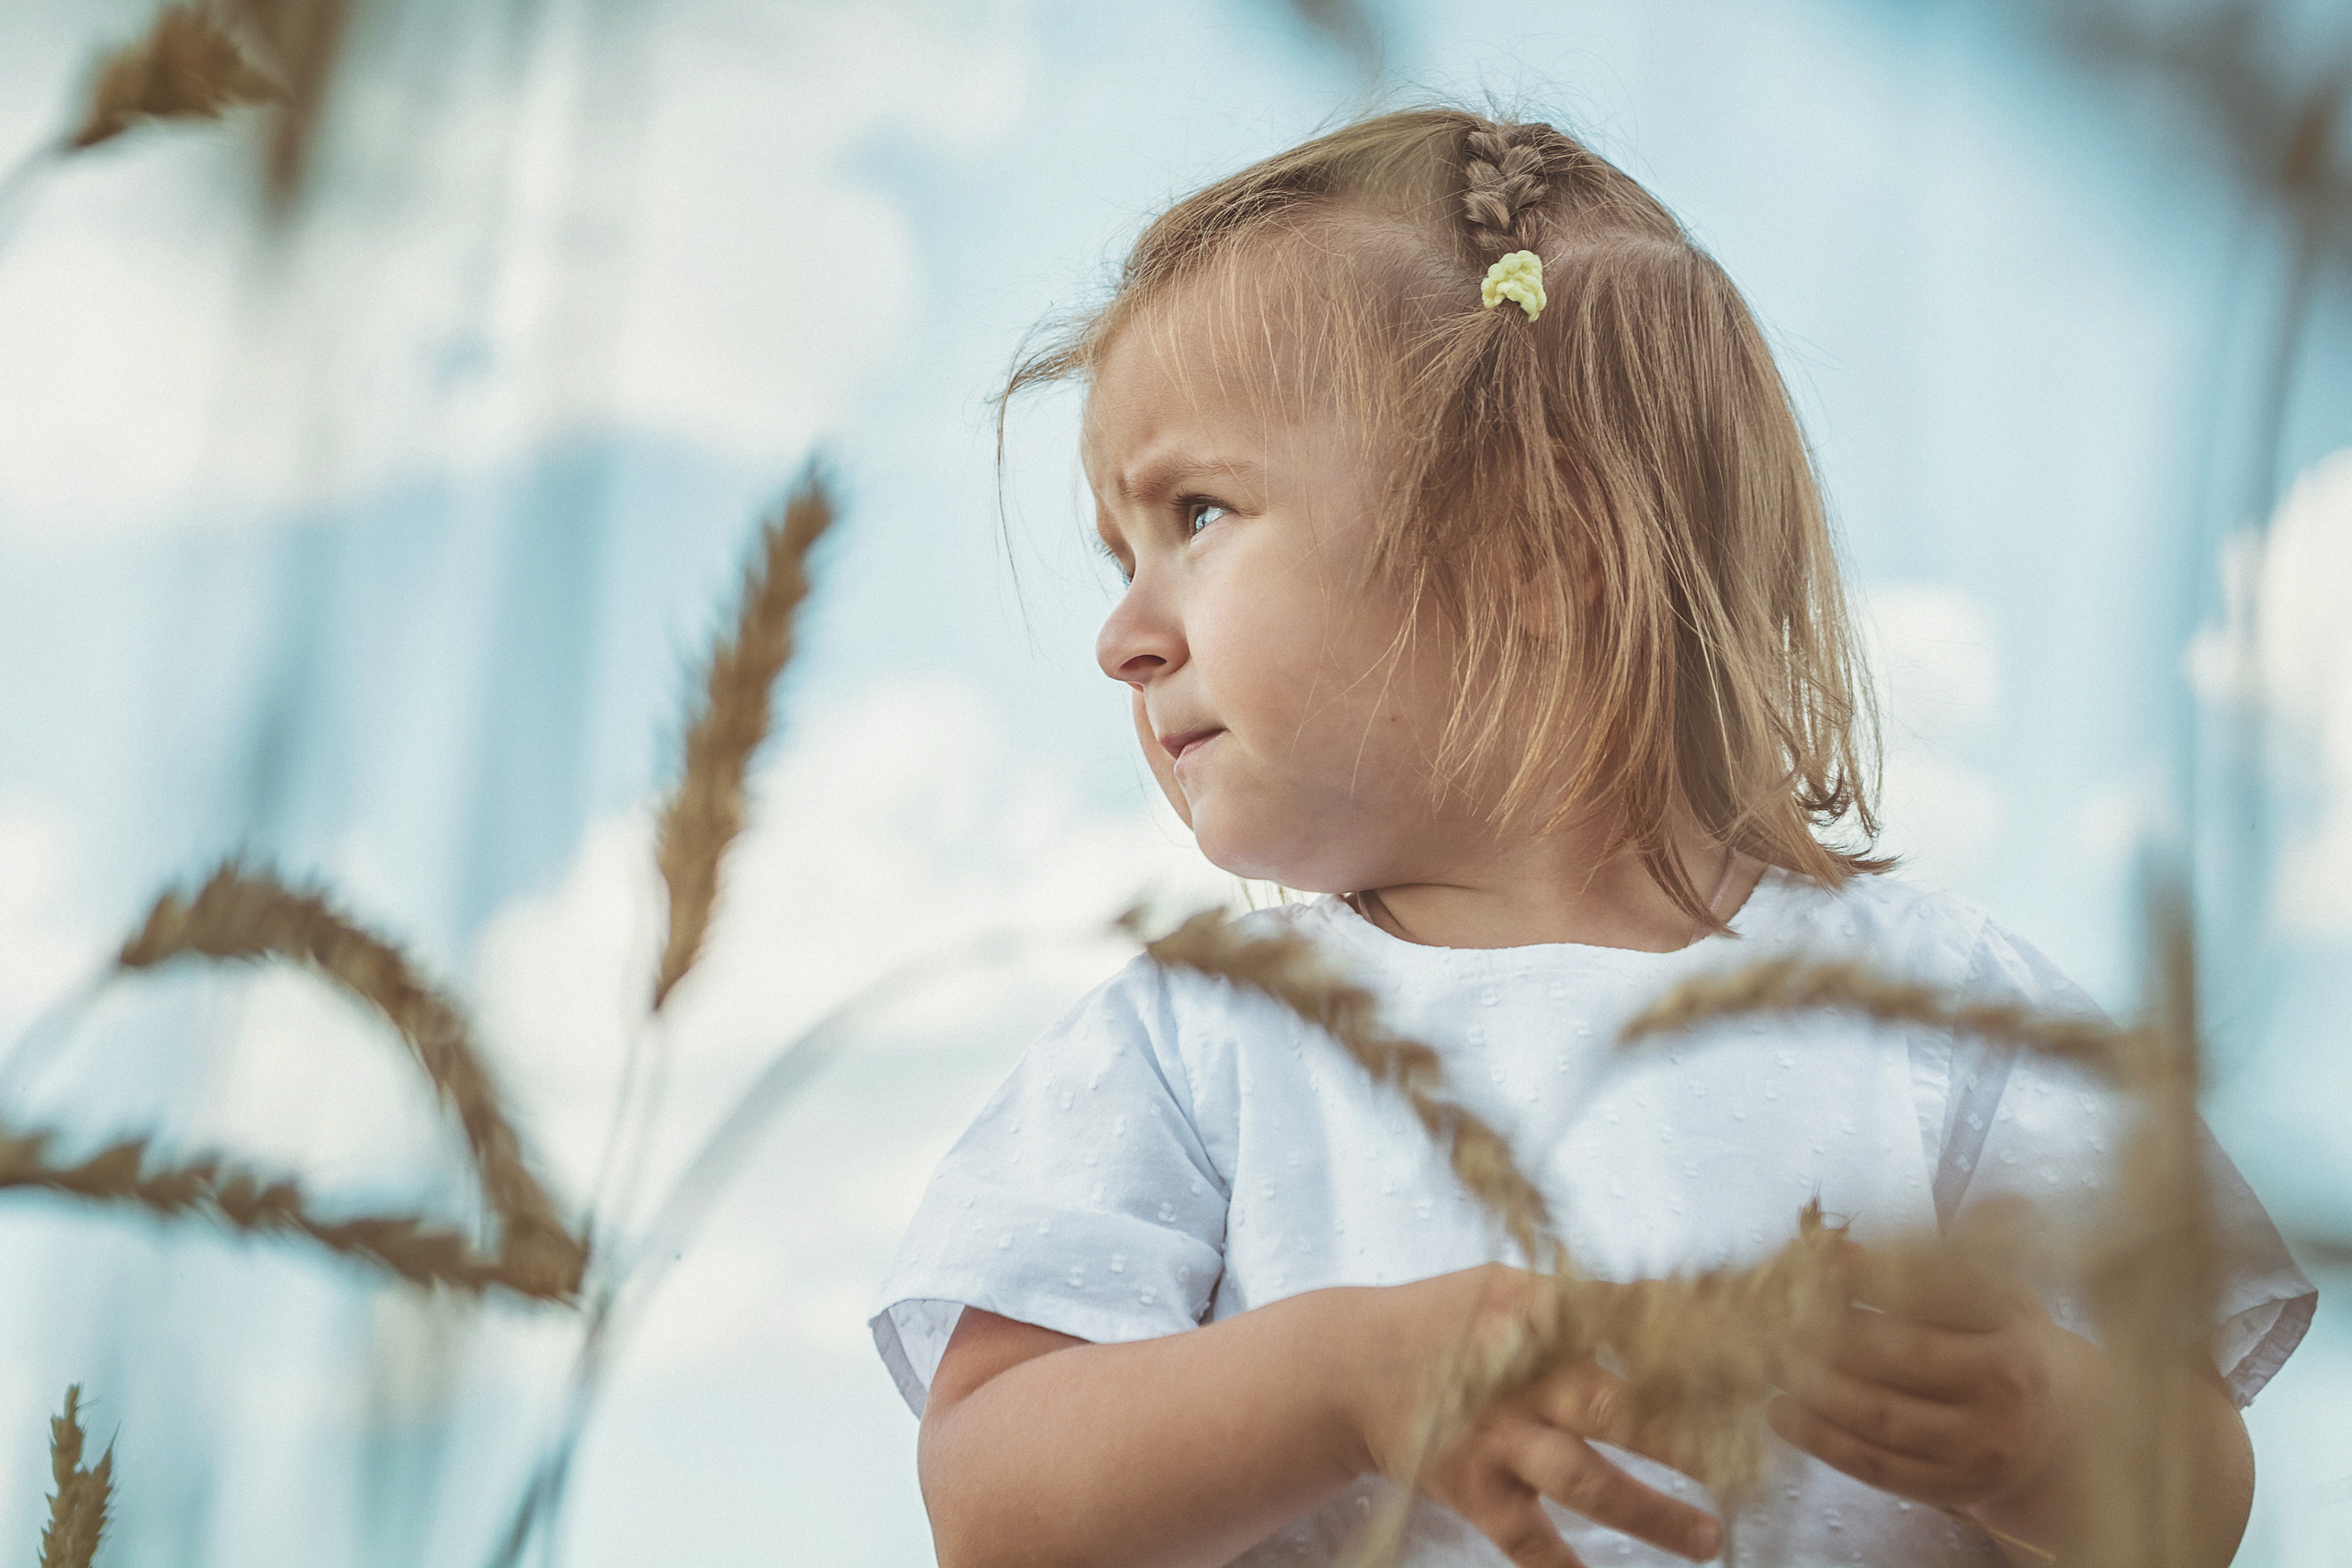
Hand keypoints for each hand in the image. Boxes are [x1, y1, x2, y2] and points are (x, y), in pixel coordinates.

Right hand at [1376, 1266, 1722, 1567]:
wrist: (1347, 1368)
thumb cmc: (1443, 1320)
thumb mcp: (1504, 1286)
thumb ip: (1580, 1298)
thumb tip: (1679, 1297)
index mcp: (1532, 1315)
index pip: (1622, 1321)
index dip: (1684, 1339)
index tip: (1747, 1357)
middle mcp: (1519, 1379)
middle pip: (1615, 1406)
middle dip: (1686, 1435)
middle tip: (1750, 1460)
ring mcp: (1496, 1441)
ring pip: (1586, 1482)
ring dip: (1653, 1513)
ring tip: (1711, 1539)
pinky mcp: (1474, 1492)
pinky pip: (1529, 1543)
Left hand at [1766, 1239, 2088, 1523]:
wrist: (2055, 1424)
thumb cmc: (2000, 1338)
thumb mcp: (1984, 1287)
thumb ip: (1923, 1259)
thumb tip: (1841, 1247)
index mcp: (2011, 1318)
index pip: (1930, 1288)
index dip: (1864, 1274)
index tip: (1816, 1263)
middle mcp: (2005, 1383)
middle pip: (1898, 1354)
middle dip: (1824, 1333)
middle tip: (1773, 1318)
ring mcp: (1982, 1443)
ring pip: (1881, 1415)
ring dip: (1811, 1389)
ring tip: (1768, 1364)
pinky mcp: (1955, 1486)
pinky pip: (1877, 1466)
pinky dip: (1822, 1441)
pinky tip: (1782, 1414)